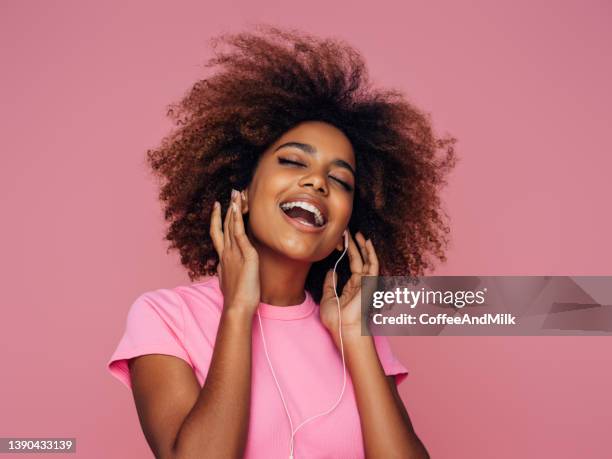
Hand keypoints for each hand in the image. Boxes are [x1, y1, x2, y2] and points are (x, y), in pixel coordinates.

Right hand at [209, 189, 260, 314]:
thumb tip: (221, 268)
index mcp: (223, 260)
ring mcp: (233, 253)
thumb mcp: (228, 283)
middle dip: (225, 210)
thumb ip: (225, 272)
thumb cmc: (236, 300)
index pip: (219, 236)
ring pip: (230, 226)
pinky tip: (236, 207)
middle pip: (223, 227)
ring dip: (232, 209)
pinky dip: (236, 218)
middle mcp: (226, 254)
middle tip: (227, 195)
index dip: (219, 221)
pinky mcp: (245, 254)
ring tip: (234, 194)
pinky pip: (238, 232)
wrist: (237, 307)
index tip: (219, 210)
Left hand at [319, 231, 378, 342]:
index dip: (345, 251)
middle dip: (353, 244)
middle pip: (358, 259)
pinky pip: (373, 265)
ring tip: (356, 233)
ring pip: (366, 259)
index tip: (338, 240)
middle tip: (347, 231)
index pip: (351, 264)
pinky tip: (367, 242)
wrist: (343, 329)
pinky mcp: (370, 283)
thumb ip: (330, 283)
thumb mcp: (327, 297)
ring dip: (362, 246)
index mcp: (352, 287)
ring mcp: (367, 283)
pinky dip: (371, 253)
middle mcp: (361, 283)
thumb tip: (331, 270)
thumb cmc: (335, 319)